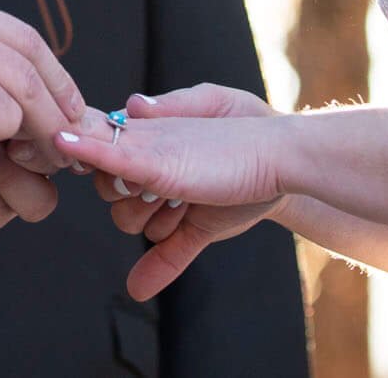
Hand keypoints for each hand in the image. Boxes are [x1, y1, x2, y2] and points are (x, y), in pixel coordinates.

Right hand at [61, 85, 290, 300]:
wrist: (284, 157)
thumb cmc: (247, 119)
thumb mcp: (214, 103)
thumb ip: (174, 104)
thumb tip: (133, 106)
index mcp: (151, 138)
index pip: (103, 151)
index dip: (104, 161)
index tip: (128, 169)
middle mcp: (154, 172)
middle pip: (110, 192)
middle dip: (127, 192)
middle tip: (157, 186)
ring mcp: (172, 203)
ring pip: (133, 222)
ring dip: (152, 218)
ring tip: (184, 201)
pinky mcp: (195, 229)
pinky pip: (167, 255)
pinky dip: (152, 271)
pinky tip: (139, 285)